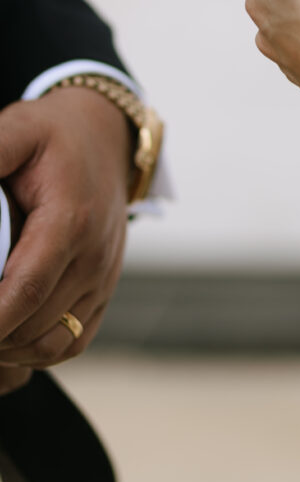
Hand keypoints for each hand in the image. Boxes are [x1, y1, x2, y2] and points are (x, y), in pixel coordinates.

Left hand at [0, 88, 130, 372]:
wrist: (108, 137)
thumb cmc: (55, 134)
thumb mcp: (18, 130)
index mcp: (71, 221)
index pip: (23, 291)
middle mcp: (94, 256)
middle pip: (32, 325)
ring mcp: (103, 277)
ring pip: (51, 343)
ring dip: (9, 348)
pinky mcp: (104, 289)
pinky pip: (73, 341)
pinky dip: (37, 351)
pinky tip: (7, 336)